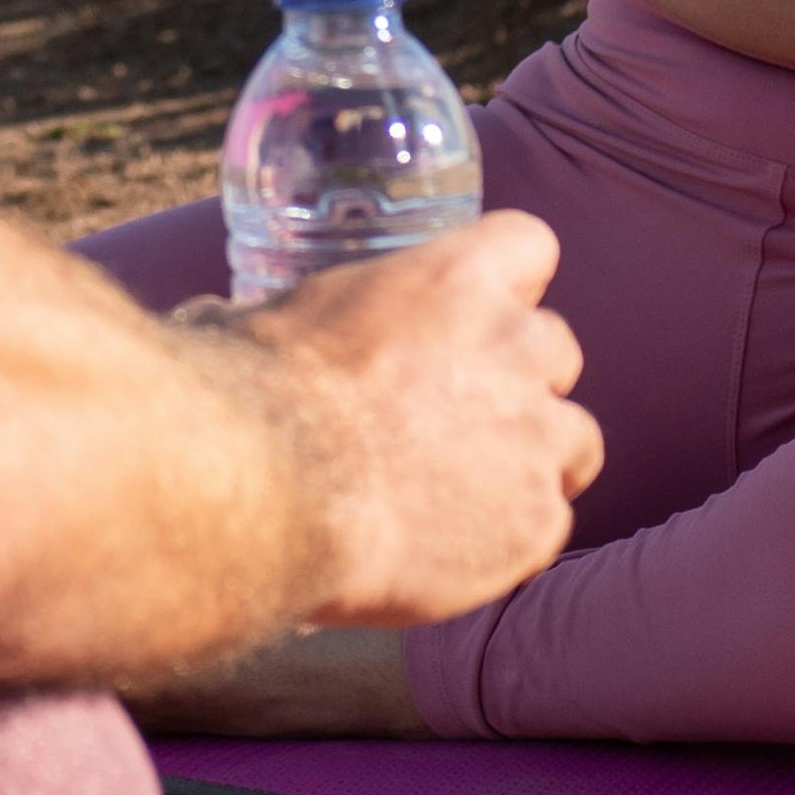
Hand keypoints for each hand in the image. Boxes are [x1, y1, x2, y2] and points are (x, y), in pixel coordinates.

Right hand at [224, 211, 601, 625]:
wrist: (268, 497)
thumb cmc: (252, 396)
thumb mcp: (265, 321)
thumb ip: (286, 320)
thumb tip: (217, 321)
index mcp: (455, 279)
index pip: (530, 244)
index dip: (508, 282)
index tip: (477, 312)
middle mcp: (514, 349)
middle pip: (559, 347)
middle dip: (521, 378)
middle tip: (459, 414)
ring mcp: (536, 439)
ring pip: (577, 441)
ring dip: (534, 459)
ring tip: (467, 493)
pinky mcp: (536, 525)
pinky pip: (548, 525)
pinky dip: (510, 537)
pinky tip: (451, 550)